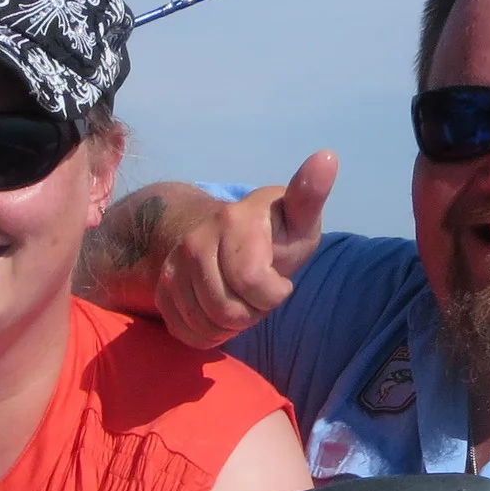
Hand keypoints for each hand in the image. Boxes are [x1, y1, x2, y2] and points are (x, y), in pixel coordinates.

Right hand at [151, 151, 336, 349]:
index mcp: (232, 221)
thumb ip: (311, 193)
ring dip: (232, 325)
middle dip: (253, 313)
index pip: (253, 283)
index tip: (281, 281)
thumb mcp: (299, 217)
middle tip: (259, 294)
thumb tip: (328, 157)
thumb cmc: (275, 233)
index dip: (273, 295)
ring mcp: (173, 266)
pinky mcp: (162, 289)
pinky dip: (209, 333)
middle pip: (228, 311)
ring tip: (241, 301)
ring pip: (207, 325)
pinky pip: (187, 332)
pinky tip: (221, 313)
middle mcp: (194, 242)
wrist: (226, 238)